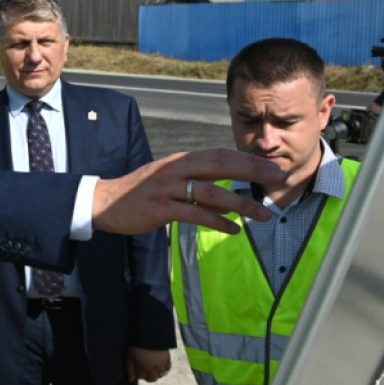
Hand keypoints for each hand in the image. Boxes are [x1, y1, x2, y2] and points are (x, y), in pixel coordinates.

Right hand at [92, 149, 284, 235]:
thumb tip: (225, 189)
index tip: (272, 167)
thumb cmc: (139, 191)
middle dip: (252, 172)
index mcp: (180, 160)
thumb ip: (194, 178)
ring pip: (210, 193)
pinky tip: (233, 230)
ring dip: (241, 204)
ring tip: (263, 214)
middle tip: (279, 179)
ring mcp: (167, 188)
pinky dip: (216, 222)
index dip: (248, 160)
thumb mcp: (167, 177)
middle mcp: (175, 169)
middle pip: (220, 166)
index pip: (220, 154)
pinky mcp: (160, 208)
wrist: (105, 201)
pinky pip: (194, 214)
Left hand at [127, 347, 170, 382]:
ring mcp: (161, 364)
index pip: (141, 377)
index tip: (137, 367)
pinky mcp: (168, 359)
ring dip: (156, 372)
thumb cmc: (137, 345)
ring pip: (160, 375)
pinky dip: (164, 368)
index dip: (138, 373)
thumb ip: (130, 369)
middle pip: (152, 379)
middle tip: (145, 368)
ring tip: (152, 365)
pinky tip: (159, 364)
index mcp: (143, 368)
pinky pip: (167, 369)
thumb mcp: (130, 356)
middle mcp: (153, 368)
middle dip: (148, 376)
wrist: (149, 333)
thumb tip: (131, 380)